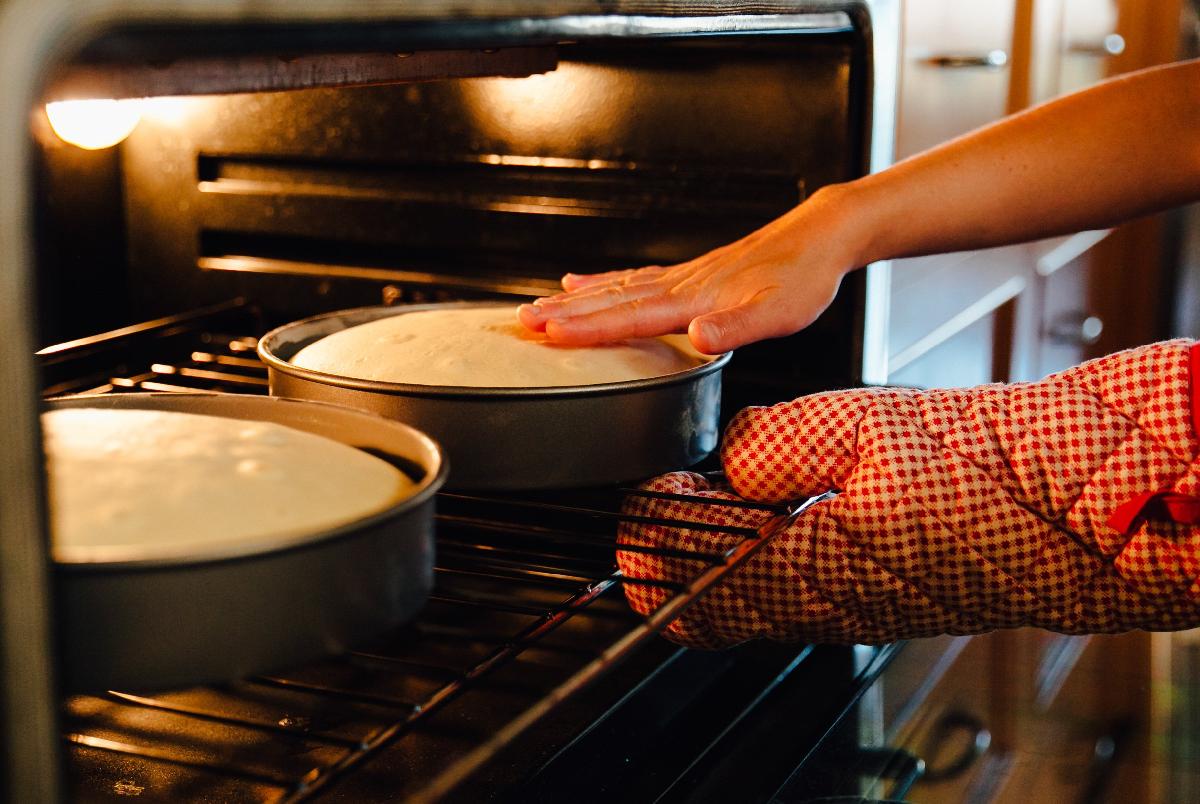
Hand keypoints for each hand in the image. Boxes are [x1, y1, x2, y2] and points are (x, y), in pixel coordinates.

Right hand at [517, 186, 860, 353]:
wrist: (820, 236)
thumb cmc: (804, 278)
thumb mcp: (781, 314)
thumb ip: (738, 327)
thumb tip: (699, 337)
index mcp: (696, 299)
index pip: (631, 315)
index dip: (588, 327)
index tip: (550, 333)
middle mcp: (681, 285)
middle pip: (611, 299)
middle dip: (565, 312)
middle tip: (521, 321)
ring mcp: (683, 276)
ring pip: (615, 287)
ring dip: (574, 299)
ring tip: (537, 306)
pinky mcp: (690, 273)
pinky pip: (633, 278)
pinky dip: (601, 281)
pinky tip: (582, 281)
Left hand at [618, 341, 1199, 648]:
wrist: (1076, 505)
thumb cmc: (983, 469)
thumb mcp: (854, 428)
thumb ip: (767, 444)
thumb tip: (727, 456)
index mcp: (802, 572)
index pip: (681, 593)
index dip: (645, 545)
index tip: (644, 497)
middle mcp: (821, 609)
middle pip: (706, 604)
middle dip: (678, 548)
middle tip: (682, 489)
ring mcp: (851, 611)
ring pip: (750, 598)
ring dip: (726, 548)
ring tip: (740, 485)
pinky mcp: (879, 599)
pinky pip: (798, 589)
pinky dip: (773, 551)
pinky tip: (796, 497)